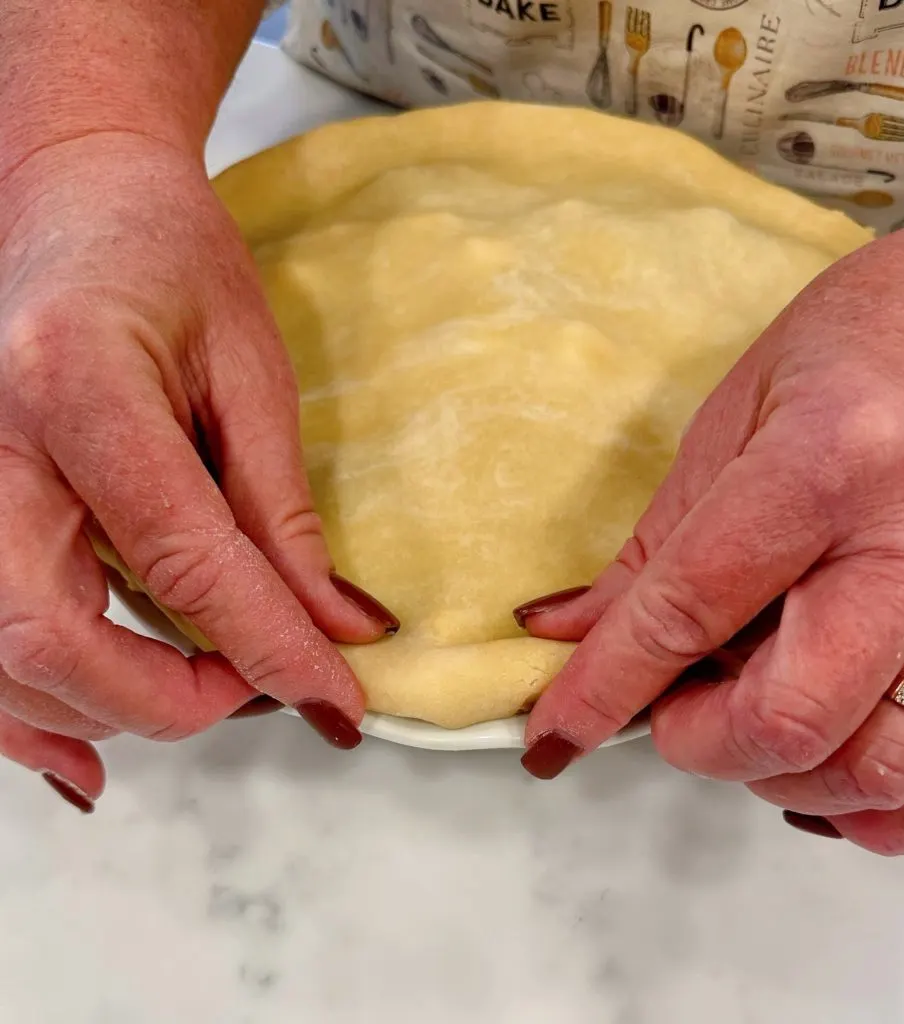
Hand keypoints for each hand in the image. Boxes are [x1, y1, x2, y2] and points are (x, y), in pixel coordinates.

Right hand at [0, 134, 397, 808]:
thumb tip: (338, 625)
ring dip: (109, 711)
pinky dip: (29, 720)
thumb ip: (282, 509)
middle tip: (257, 688)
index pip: (181, 556)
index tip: (334, 704)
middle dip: (170, 697)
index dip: (266, 645)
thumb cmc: (168, 262)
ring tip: (204, 697)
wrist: (68, 202)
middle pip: (50, 634)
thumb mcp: (249, 370)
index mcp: (76, 385)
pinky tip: (90, 752)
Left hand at [520, 175, 903, 854]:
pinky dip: (888, 810)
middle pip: (792, 715)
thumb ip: (654, 543)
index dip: (604, 687)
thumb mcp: (732, 418)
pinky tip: (830, 772)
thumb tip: (568, 631)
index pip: (690, 608)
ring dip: (782, 776)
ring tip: (747, 722)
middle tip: (672, 708)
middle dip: (699, 743)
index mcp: (825, 464)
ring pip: (881, 768)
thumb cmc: (865, 340)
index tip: (556, 733)